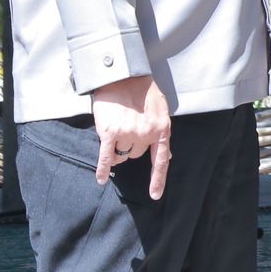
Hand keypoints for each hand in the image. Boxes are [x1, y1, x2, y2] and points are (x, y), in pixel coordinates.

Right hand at [91, 74, 171, 198]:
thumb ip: (161, 132)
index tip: (155, 195)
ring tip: (116, 127)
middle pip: (135, 154)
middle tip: (126, 127)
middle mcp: (146, 134)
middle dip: (130, 147)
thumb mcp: (160, 110)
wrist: (122, 76)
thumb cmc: (142, 91)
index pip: (161, 161)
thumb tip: (169, 155)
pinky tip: (101, 179)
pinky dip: (103, 169)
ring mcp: (129, 134)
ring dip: (117, 148)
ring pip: (121, 155)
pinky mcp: (110, 133)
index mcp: (161, 129)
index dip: (157, 180)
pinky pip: (107, 158)